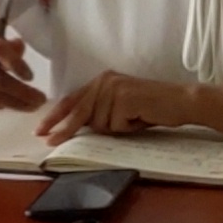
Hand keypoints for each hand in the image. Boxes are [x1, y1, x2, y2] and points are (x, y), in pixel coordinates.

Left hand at [37, 70, 194, 145]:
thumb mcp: (120, 108)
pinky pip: (115, 125)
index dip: (55, 116)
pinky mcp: (124, 98)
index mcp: (102, 80)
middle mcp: (105, 80)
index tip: (40, 130)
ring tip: (135, 120)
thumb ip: (99, 112)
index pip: (72, 100)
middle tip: (50, 142)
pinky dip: (128, 128)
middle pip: (79, 111)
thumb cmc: (152, 108)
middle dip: (65, 129)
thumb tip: (76, 128)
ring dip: (117, 129)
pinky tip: (141, 118)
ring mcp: (114, 88)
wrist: (182, 101)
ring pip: (100, 123)